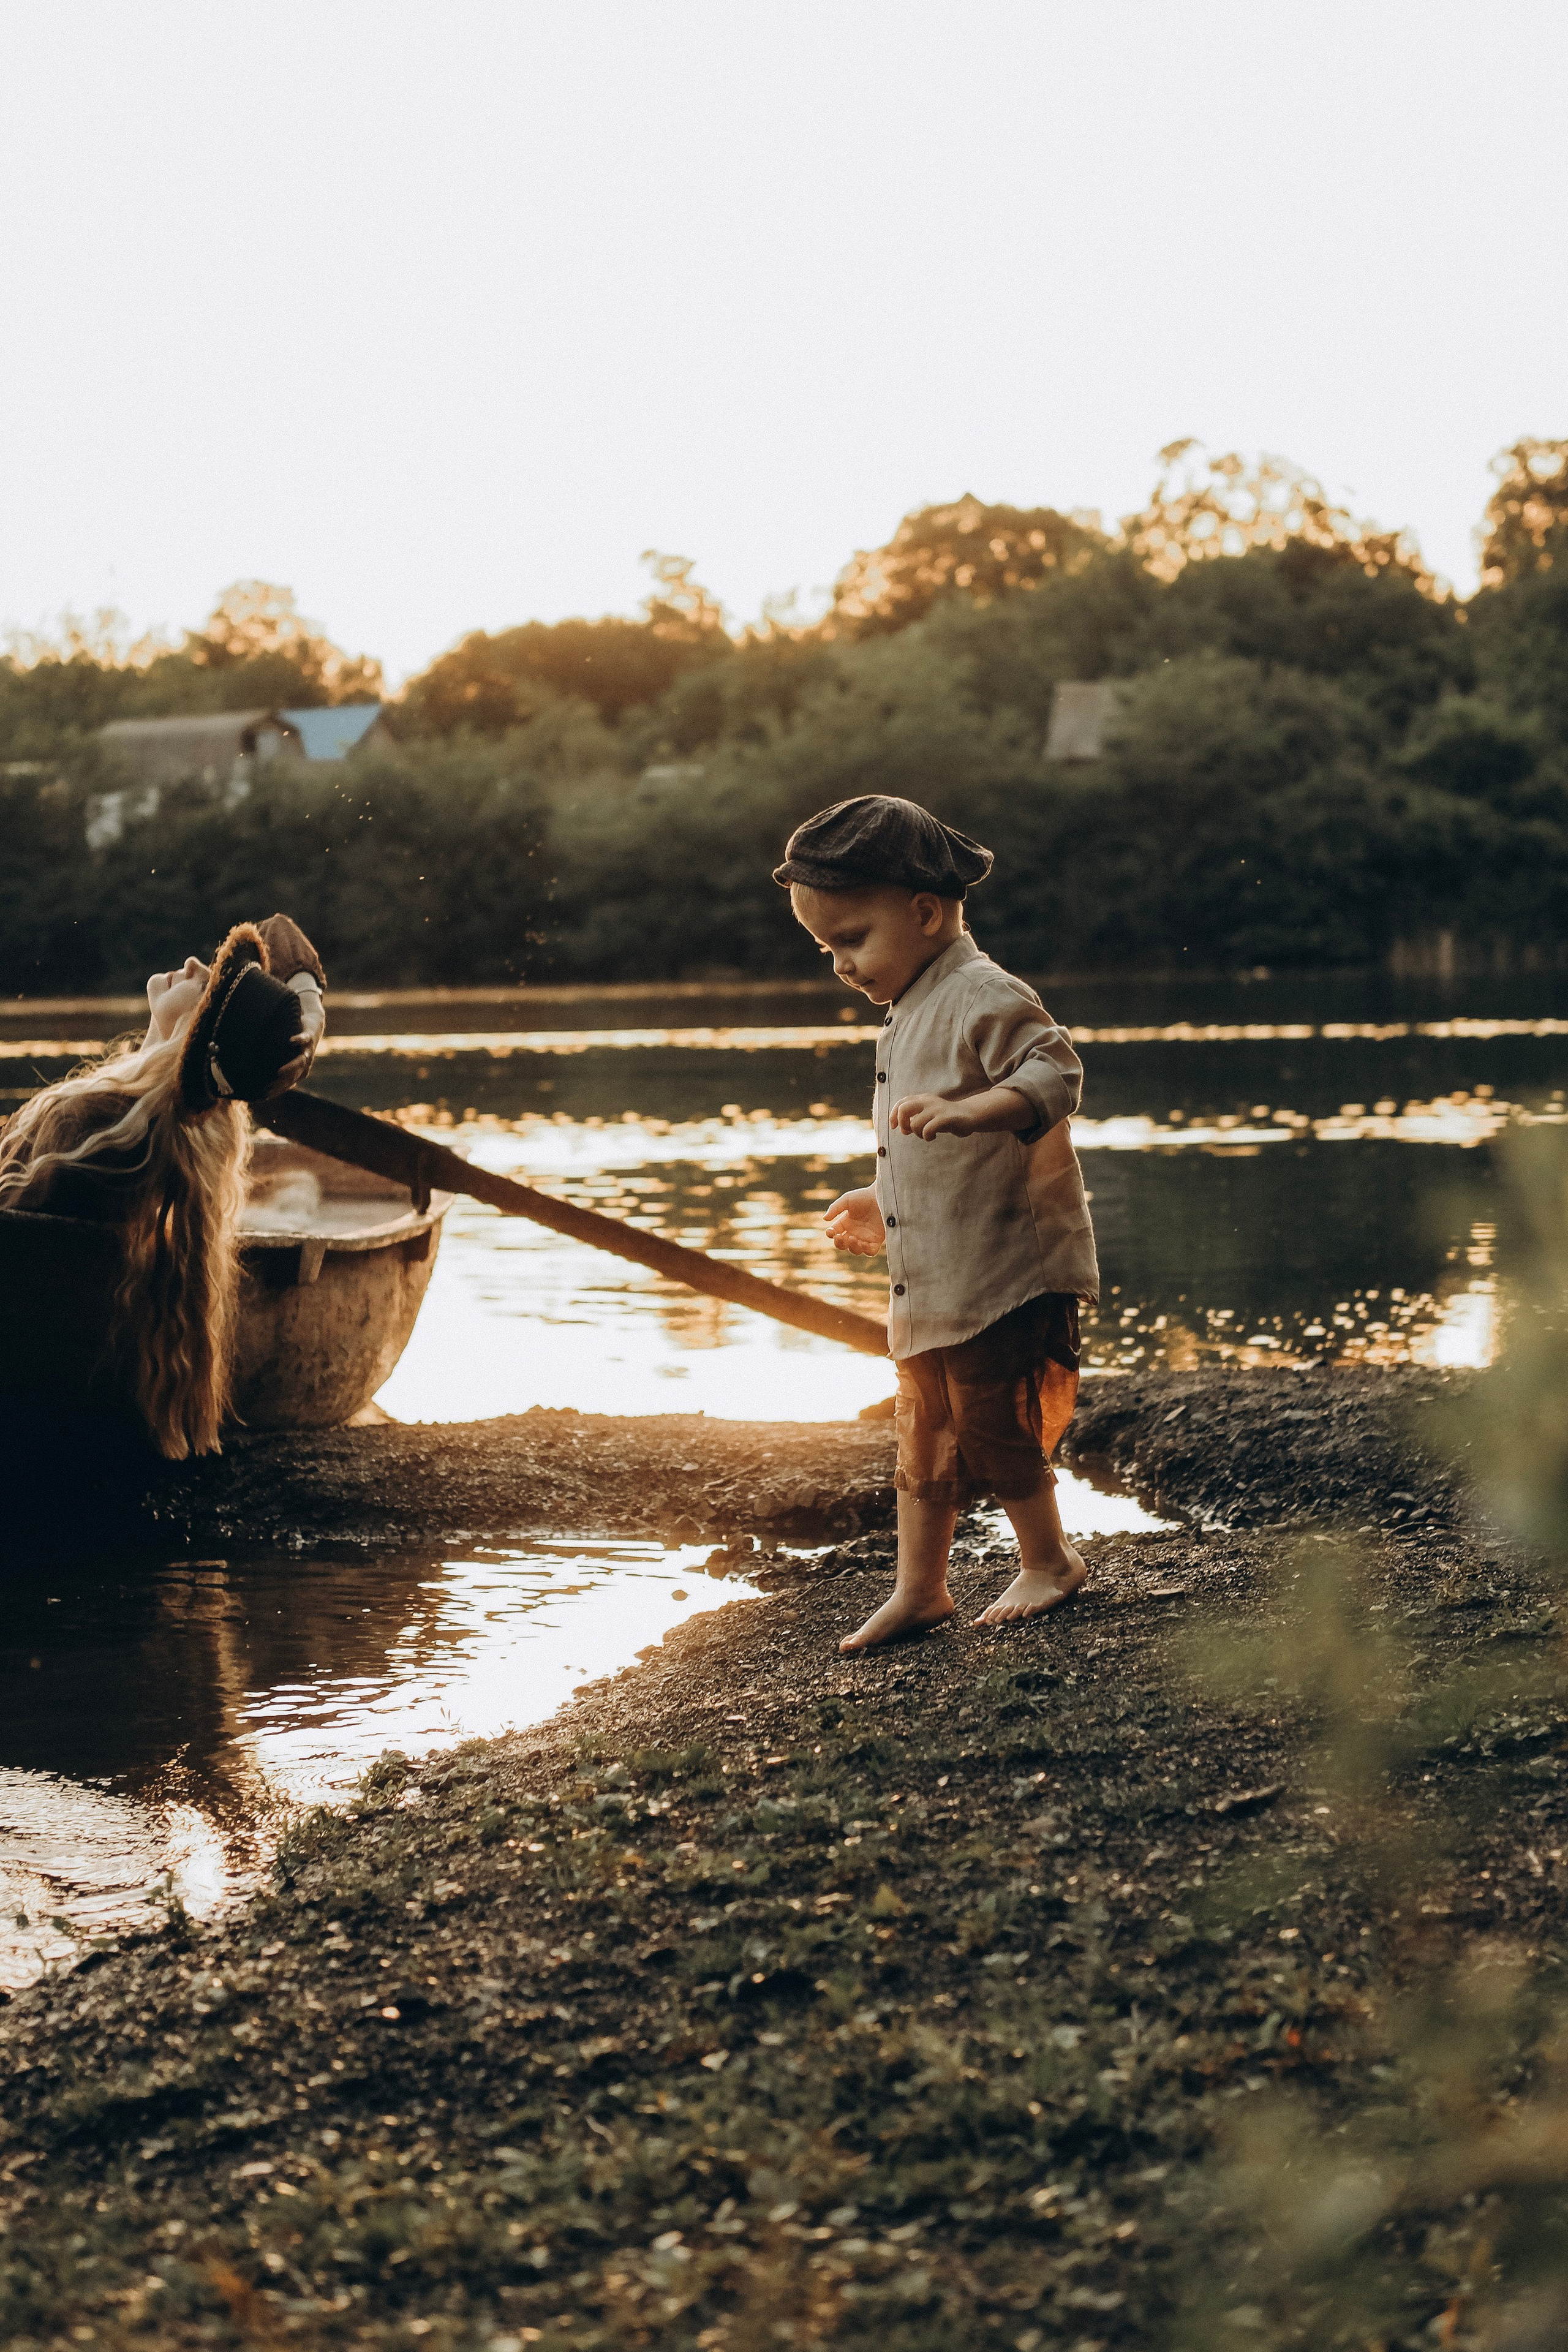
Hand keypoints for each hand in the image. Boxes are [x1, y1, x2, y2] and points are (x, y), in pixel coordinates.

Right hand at [262, 984, 324, 1098]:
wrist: (312, 1026)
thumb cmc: (294, 1044)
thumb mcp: (285, 1057)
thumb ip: (275, 1068)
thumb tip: (254, 1077)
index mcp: (299, 1070)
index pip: (288, 1083)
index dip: (277, 1089)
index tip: (265, 1094)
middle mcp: (304, 1063)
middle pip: (294, 1076)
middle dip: (281, 1083)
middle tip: (268, 1088)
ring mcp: (307, 1050)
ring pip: (300, 1061)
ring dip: (290, 1067)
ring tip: (279, 1072)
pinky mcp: (308, 1036)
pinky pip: (304, 1039)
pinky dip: (298, 1040)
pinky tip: (290, 1042)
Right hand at [823, 1186, 885, 1256]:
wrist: (882, 1196)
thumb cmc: (864, 1196)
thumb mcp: (846, 1200)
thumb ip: (835, 1208)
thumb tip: (825, 1219)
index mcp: (845, 1223)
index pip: (834, 1233)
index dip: (830, 1234)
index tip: (830, 1232)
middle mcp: (854, 1232)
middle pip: (843, 1244)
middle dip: (839, 1243)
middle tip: (840, 1237)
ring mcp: (865, 1237)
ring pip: (855, 1250)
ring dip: (852, 1247)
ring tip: (853, 1238)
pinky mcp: (877, 1240)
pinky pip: (870, 1251)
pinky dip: (866, 1250)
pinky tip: (863, 1243)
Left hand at [891, 1090, 982, 1137]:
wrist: (969, 1115)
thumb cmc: (945, 1118)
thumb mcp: (928, 1116)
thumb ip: (914, 1119)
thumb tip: (902, 1129)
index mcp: (922, 1099)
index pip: (901, 1103)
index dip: (893, 1115)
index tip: (893, 1127)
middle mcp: (928, 1101)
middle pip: (904, 1109)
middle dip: (902, 1123)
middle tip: (908, 1131)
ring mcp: (937, 1108)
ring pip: (915, 1124)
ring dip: (918, 1134)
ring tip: (926, 1135)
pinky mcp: (946, 1117)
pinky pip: (928, 1129)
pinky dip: (927, 1136)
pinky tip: (933, 1136)